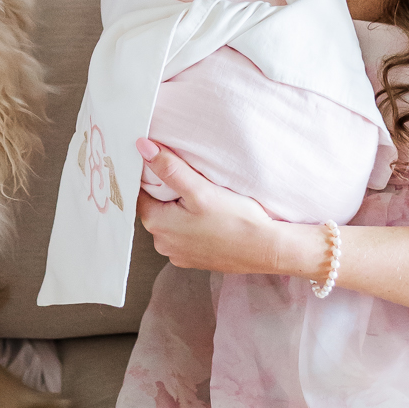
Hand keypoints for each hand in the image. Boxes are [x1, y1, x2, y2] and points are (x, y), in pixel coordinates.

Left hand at [135, 141, 316, 276]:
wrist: (266, 250)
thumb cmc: (235, 220)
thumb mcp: (200, 189)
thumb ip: (169, 168)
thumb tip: (143, 148)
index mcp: (156, 224)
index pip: (142, 192)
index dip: (153, 176)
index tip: (167, 165)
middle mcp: (162, 244)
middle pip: (156, 207)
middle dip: (168, 193)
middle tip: (191, 180)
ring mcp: (178, 255)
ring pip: (171, 222)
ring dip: (181, 210)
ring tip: (203, 198)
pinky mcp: (194, 259)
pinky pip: (185, 236)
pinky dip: (193, 225)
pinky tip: (210, 217)